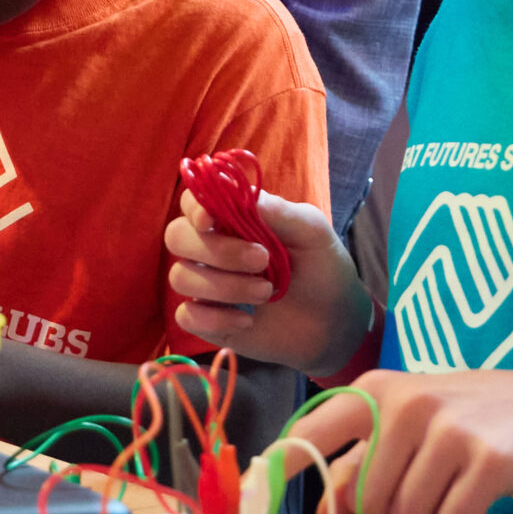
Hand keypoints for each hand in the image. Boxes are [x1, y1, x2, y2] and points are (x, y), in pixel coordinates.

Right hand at [165, 186, 368, 373]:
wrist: (335, 322)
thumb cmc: (322, 268)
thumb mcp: (311, 232)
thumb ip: (276, 210)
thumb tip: (234, 190)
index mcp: (232, 218)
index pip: (193, 201)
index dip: (194, 206)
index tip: (211, 219)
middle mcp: (212, 247)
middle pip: (177, 236)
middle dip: (216, 249)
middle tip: (262, 260)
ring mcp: (206, 284)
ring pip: (181, 276)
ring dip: (224, 286)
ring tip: (267, 293)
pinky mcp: (207, 320)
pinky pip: (186, 316)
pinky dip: (215, 318)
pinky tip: (249, 320)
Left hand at [277, 367, 512, 513]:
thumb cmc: (465, 423)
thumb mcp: (405, 424)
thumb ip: (359, 459)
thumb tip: (320, 511)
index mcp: (372, 392)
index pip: (309, 437)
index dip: (277, 475)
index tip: (250, 508)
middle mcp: (404, 404)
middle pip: (364, 502)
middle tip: (422, 500)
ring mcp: (448, 429)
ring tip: (453, 490)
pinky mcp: (489, 459)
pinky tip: (479, 496)